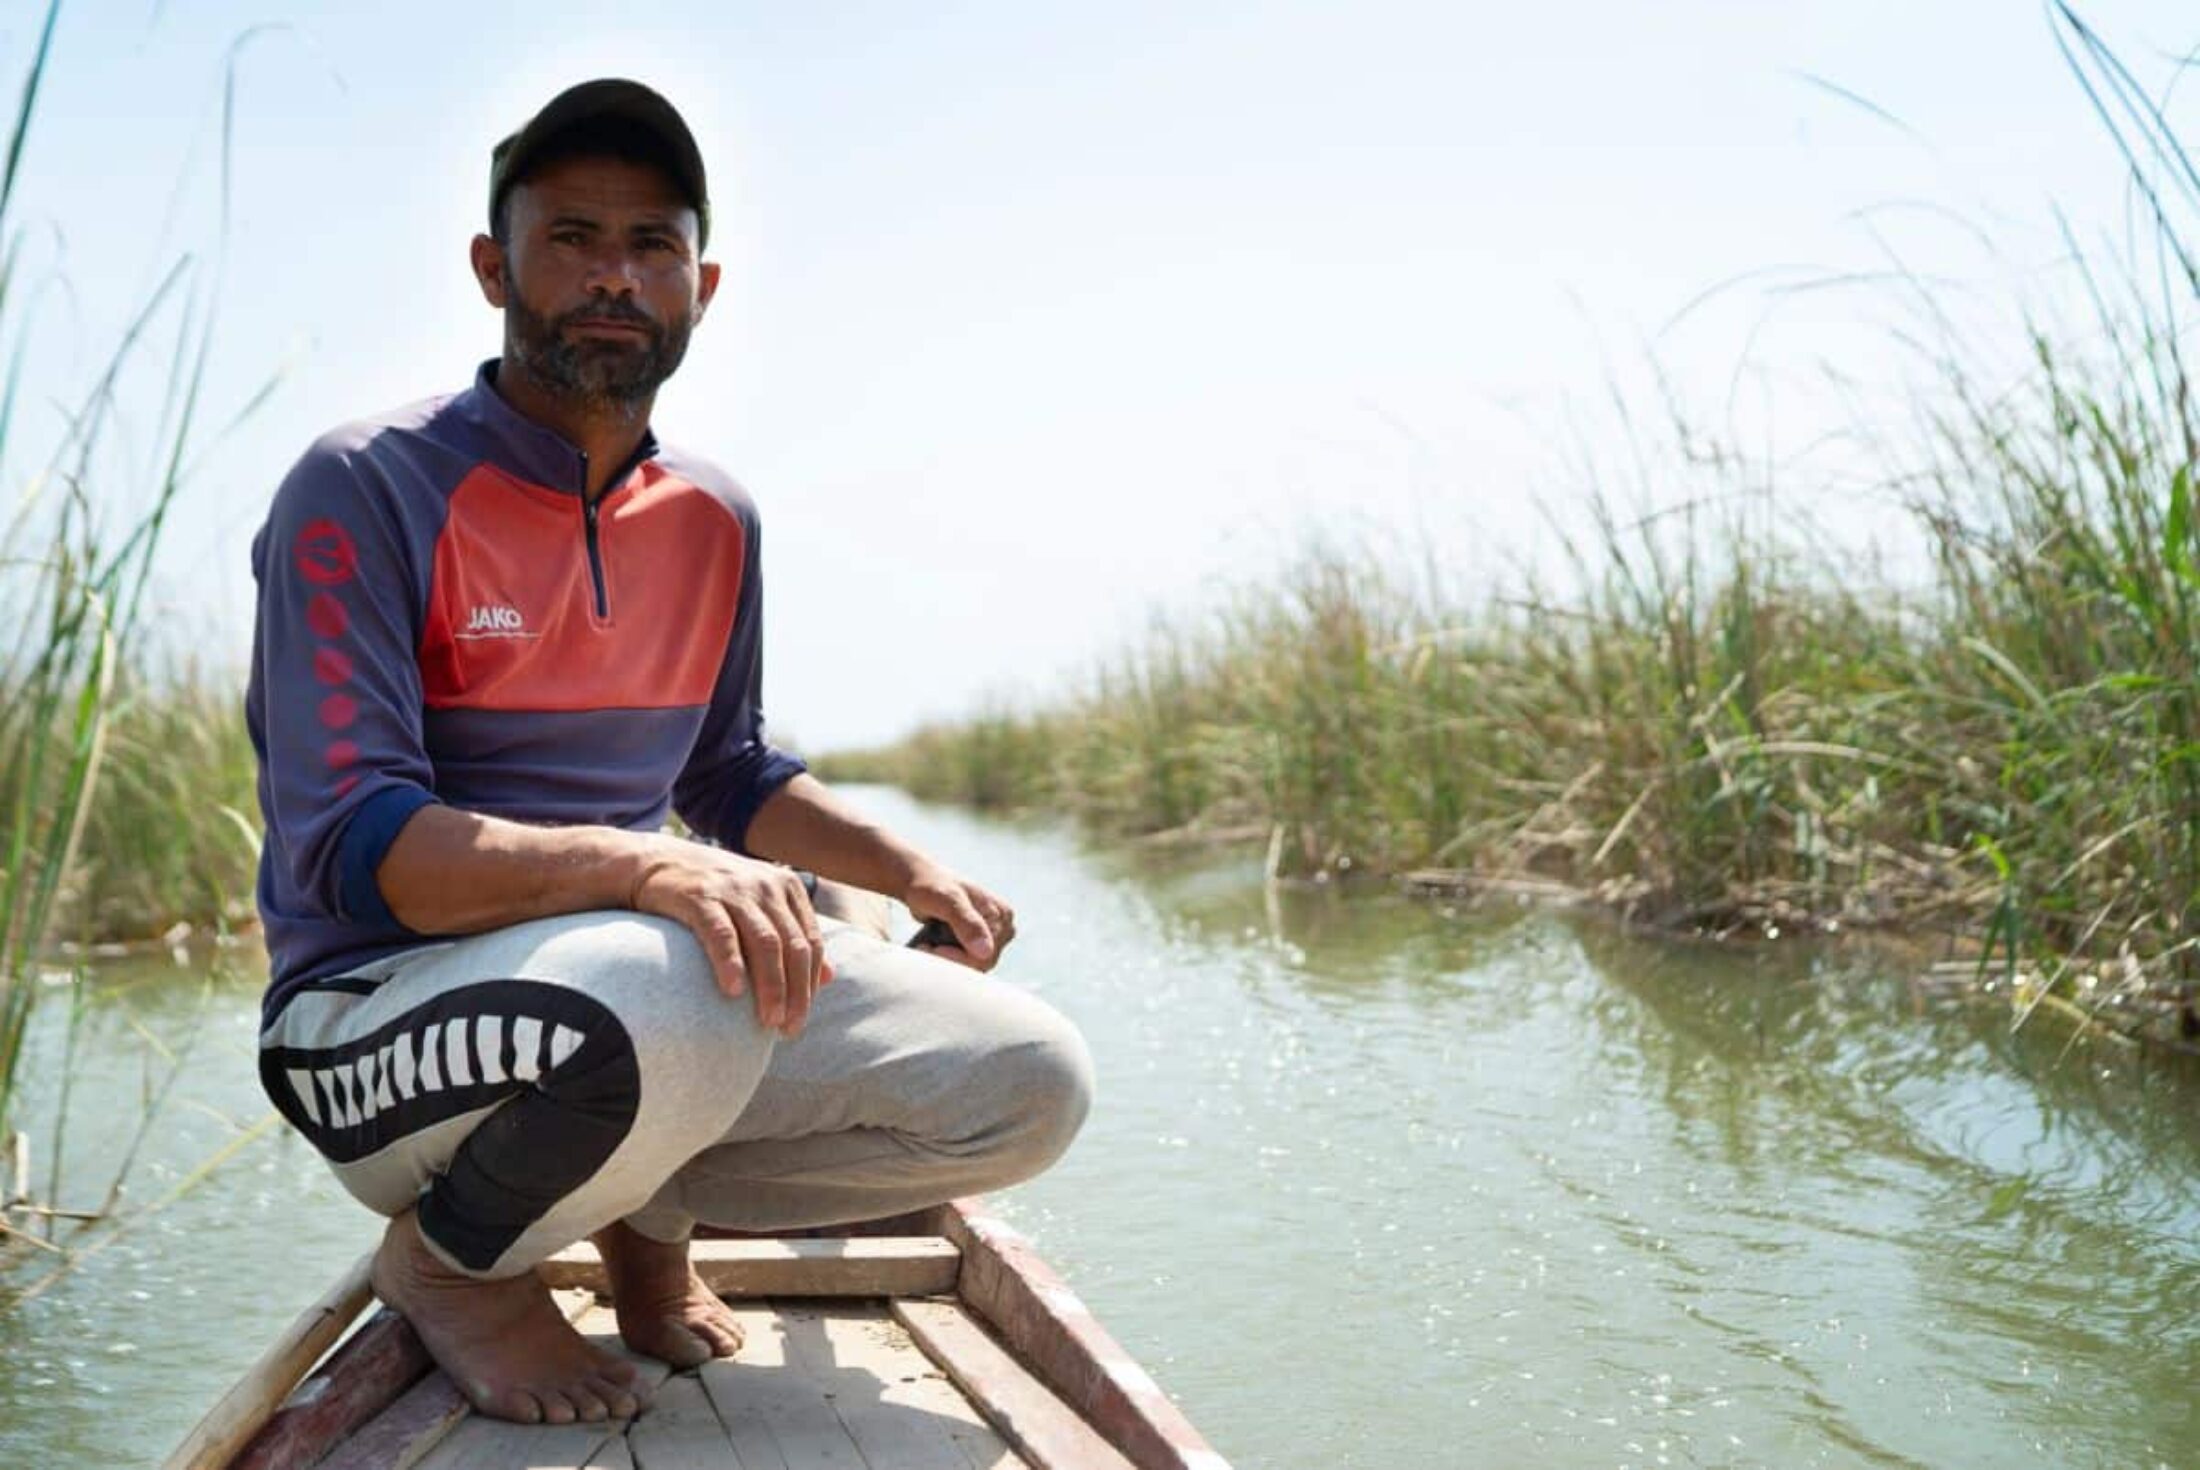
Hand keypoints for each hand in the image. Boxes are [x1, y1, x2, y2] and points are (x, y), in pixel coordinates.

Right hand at [628, 842, 831, 1036]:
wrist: (656, 863)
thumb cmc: (715, 893)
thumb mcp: (760, 907)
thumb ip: (794, 936)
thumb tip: (831, 978)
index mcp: (787, 888)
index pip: (812, 942)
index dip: (810, 984)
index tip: (800, 1018)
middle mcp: (766, 886)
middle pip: (793, 946)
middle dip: (797, 993)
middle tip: (788, 1029)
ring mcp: (735, 889)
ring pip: (766, 943)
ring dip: (772, 986)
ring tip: (768, 1021)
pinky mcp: (701, 897)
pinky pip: (722, 934)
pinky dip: (731, 963)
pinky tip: (733, 992)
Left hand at [904, 864, 1015, 971]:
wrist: (919, 882)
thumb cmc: (932, 886)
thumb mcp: (948, 900)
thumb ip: (967, 923)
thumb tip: (985, 951)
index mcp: (1002, 915)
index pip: (987, 954)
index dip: (959, 958)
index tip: (931, 949)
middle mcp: (1002, 927)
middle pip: (981, 963)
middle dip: (951, 959)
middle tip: (924, 946)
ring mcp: (989, 937)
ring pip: (972, 966)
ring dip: (946, 960)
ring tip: (925, 945)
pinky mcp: (976, 944)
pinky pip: (965, 963)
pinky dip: (946, 959)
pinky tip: (930, 946)